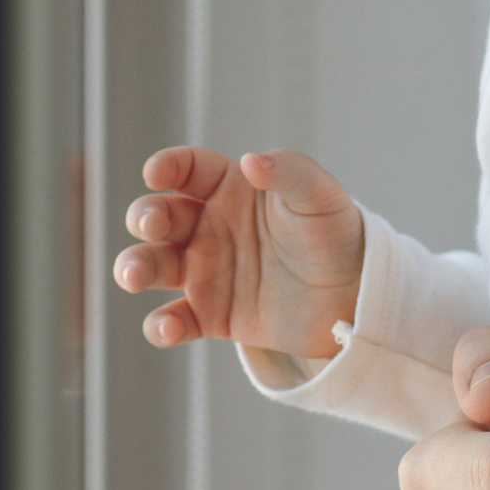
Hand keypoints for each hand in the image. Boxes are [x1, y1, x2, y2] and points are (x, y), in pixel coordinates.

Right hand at [113, 145, 363, 357]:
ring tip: (133, 276)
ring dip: (134, 267)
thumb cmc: (337, 235)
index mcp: (230, 189)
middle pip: (158, 216)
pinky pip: (174, 320)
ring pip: (153, 266)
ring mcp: (206, 272)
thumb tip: (250, 161)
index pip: (187, 169)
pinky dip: (161, 326)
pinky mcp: (211, 316)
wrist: (356, 298)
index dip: (166, 166)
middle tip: (151, 226)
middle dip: (144, 217)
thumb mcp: (321, 196)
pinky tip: (169, 328)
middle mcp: (209, 227)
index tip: (157, 173)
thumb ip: (289, 172)